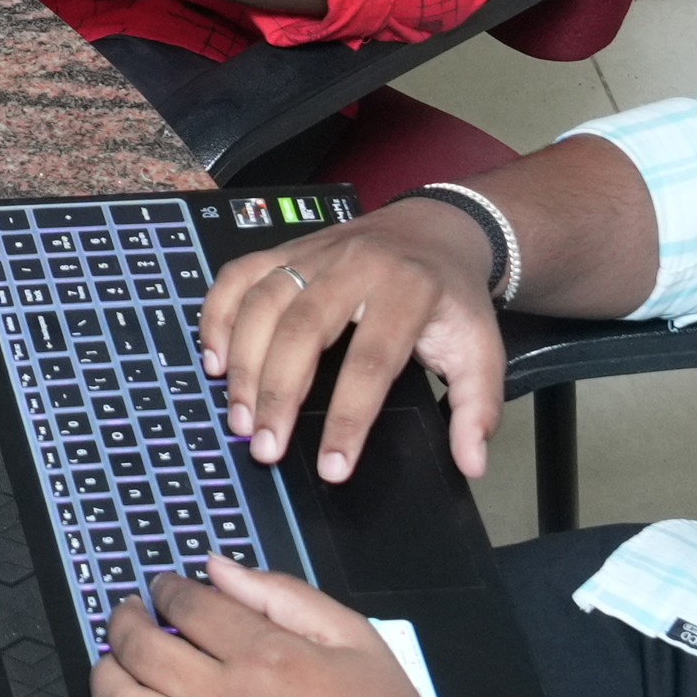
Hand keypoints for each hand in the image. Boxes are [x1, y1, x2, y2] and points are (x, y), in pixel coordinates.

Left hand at [89, 553, 438, 696]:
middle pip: (142, 651)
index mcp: (270, 656)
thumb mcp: (354, 634)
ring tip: (113, 662)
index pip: (188, 608)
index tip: (162, 586)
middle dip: (124, 621)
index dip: (166, 589)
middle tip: (127, 614)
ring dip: (107, 677)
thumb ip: (282, 594)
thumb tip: (215, 568)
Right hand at [203, 205, 499, 472]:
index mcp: (408, 290)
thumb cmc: (452, 298)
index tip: (332, 468)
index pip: (371, 362)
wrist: (436, 229)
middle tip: (264, 447)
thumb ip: (479, 407)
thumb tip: (471, 463)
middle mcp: (355, 265)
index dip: (348, 419)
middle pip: (303, 329)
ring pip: (263, 303)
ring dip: (242, 364)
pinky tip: (214, 362)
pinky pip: (237, 276)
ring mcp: (314, 252)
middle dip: (278, 394)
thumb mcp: (482, 348)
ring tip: (240, 418)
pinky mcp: (285, 249)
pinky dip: (217, 318)